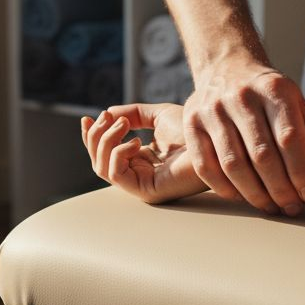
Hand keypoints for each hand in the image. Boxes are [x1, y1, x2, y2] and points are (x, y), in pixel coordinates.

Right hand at [81, 104, 206, 203]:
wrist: (216, 140)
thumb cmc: (195, 131)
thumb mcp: (158, 116)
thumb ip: (132, 114)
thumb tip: (107, 113)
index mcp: (140, 158)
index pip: (104, 152)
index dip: (92, 135)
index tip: (89, 118)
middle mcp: (138, 173)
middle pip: (97, 160)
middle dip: (96, 136)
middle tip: (108, 119)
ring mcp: (142, 183)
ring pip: (101, 167)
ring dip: (106, 141)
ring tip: (124, 125)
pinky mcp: (147, 191)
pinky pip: (116, 174)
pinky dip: (118, 153)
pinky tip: (136, 142)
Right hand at [182, 62, 304, 215]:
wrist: (226, 66)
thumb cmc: (267, 92)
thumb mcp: (294, 97)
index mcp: (274, 89)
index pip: (289, 138)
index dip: (300, 171)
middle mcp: (242, 96)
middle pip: (262, 155)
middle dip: (280, 188)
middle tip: (291, 208)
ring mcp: (213, 109)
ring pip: (233, 164)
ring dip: (253, 193)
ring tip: (270, 207)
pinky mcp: (191, 122)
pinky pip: (205, 165)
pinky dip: (223, 187)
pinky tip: (240, 197)